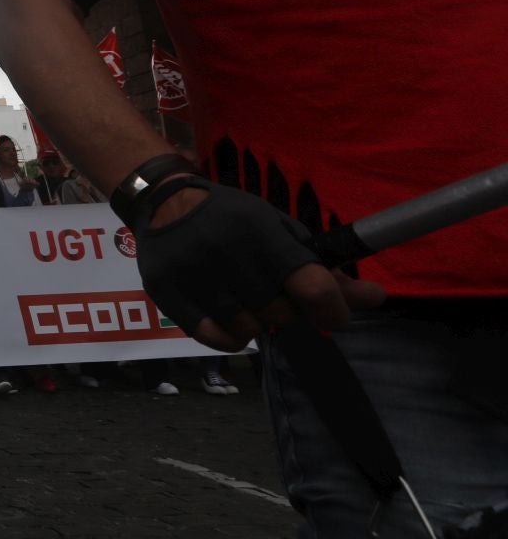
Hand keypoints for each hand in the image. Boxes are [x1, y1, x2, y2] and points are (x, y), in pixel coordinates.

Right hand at [136, 181, 385, 351]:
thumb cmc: (232, 217)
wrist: (162, 199)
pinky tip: (225, 316)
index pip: (310, 285)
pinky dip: (228, 337)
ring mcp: (191, 271)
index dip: (332, 309)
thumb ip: (323, 269)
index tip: (332, 315)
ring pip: (248, 331)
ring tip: (243, 301)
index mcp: (258, 229)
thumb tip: (376, 299)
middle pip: (280, 314)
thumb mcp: (278, 230)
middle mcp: (224, 249)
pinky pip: (214, 338)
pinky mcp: (164, 290)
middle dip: (285, 312)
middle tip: (272, 296)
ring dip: (254, 324)